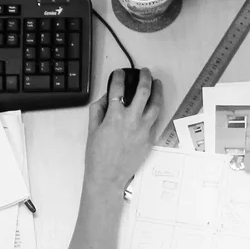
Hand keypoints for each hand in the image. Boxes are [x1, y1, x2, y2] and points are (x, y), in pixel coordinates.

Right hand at [83, 67, 163, 194]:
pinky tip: (155, 104)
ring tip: (157, 83)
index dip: (119, 77)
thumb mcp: (92, 129)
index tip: (120, 73)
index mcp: (114, 116)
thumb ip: (98, 110)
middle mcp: (131, 120)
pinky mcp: (150, 139)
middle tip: (144, 72)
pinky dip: (156, 110)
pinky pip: (156, 120)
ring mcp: (143, 130)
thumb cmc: (97, 155)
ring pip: (155, 105)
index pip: (118, 89)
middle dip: (145, 78)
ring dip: (157, 91)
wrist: (108, 176)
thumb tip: (106, 98)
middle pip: (143, 92)